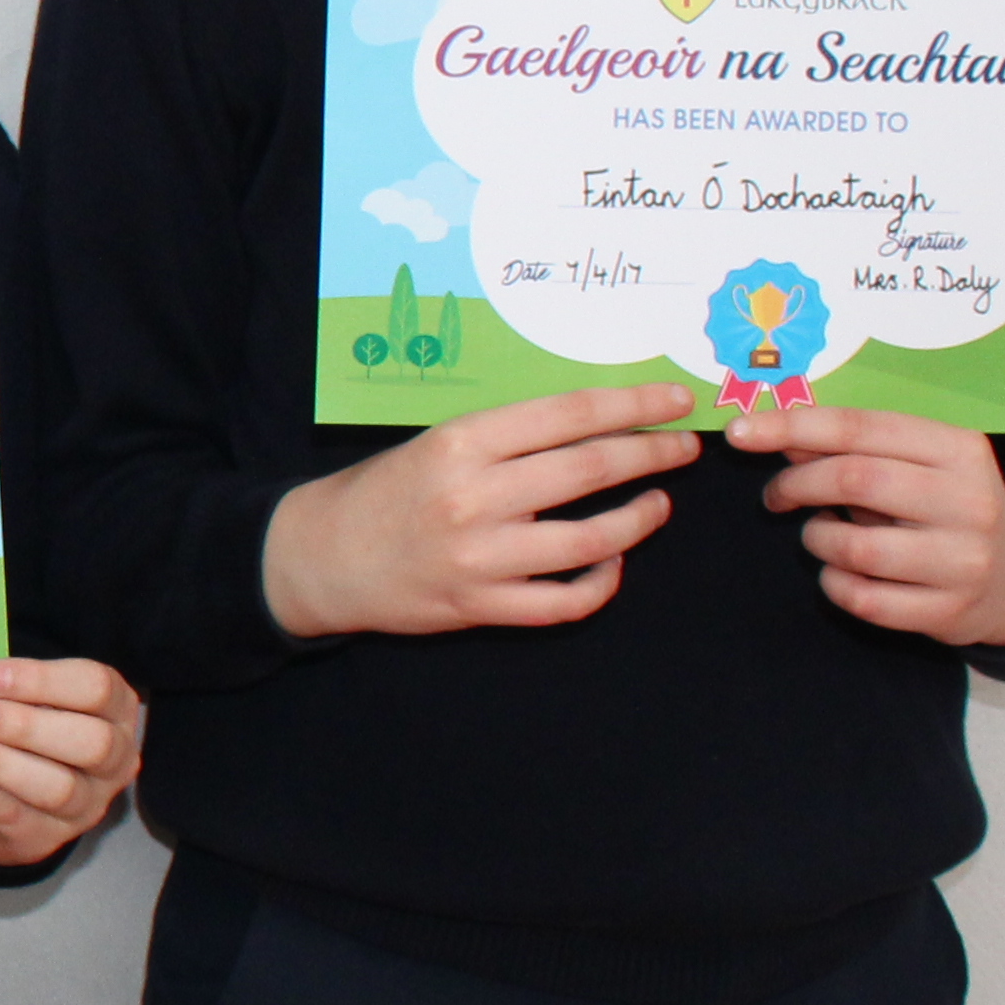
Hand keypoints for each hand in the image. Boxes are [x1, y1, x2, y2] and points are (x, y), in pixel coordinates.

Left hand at [0, 656, 144, 868]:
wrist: (14, 800)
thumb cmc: (24, 729)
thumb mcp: (27, 699)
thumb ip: (5, 683)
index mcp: (115, 711)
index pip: (97, 689)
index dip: (41, 680)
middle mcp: (114, 761)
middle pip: (89, 743)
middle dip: (24, 725)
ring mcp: (87, 806)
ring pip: (54, 787)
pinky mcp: (47, 837)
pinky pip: (9, 813)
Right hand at [262, 382, 702, 636]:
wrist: (320, 557)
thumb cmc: (381, 491)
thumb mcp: (433, 442)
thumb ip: (504, 438)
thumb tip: (590, 424)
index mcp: (461, 444)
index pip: (568, 415)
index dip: (632, 404)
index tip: (674, 399)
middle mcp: (474, 497)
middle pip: (590, 469)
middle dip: (651, 452)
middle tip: (684, 446)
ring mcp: (480, 558)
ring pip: (590, 540)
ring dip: (639, 519)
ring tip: (658, 504)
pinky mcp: (480, 606)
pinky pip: (563, 601)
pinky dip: (599, 583)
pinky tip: (611, 561)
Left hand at [732, 398, 1004, 646]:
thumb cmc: (945, 507)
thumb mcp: (914, 465)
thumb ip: (849, 448)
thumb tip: (774, 431)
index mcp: (959, 450)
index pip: (861, 427)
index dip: (792, 426)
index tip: (739, 433)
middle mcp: (970, 501)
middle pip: (855, 480)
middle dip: (797, 484)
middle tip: (776, 496)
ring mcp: (964, 560)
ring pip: (855, 547)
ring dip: (817, 538)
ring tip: (820, 535)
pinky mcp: (948, 611)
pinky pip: (862, 599)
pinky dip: (833, 583)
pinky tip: (840, 573)